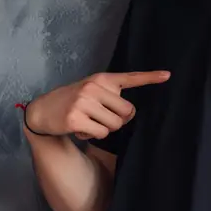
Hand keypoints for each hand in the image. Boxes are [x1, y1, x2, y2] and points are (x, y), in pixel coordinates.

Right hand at [24, 70, 170, 138]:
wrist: (42, 110)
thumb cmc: (73, 101)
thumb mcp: (91, 90)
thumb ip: (110, 96)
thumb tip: (129, 114)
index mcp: (101, 79)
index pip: (130, 77)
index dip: (150, 77)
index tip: (168, 75)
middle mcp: (94, 88)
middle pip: (127, 112)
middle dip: (118, 120)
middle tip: (101, 117)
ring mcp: (83, 103)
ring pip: (115, 125)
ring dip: (105, 129)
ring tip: (88, 121)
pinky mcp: (76, 119)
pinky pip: (101, 134)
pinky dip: (93, 135)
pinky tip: (80, 128)